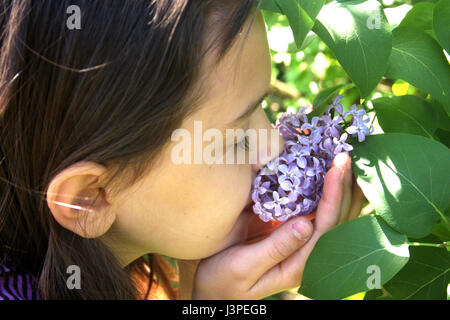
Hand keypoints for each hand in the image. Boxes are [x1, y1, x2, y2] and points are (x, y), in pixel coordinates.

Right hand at [182, 152, 364, 298]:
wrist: (212, 291)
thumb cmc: (223, 282)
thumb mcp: (244, 267)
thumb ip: (276, 248)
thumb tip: (306, 224)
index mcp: (298, 265)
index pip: (326, 227)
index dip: (333, 196)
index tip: (336, 167)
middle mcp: (305, 255)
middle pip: (336, 220)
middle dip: (343, 188)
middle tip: (345, 156)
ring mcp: (298, 244)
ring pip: (329, 216)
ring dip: (338, 189)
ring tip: (343, 162)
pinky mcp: (287, 235)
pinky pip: (311, 212)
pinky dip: (320, 192)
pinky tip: (321, 175)